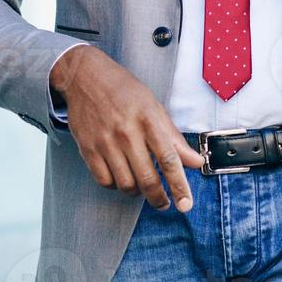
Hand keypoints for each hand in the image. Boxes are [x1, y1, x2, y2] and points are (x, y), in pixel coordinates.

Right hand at [51, 45, 204, 210]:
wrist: (86, 77)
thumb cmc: (124, 90)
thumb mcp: (154, 107)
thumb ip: (173, 137)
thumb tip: (196, 161)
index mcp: (148, 119)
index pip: (169, 159)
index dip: (179, 185)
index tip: (186, 203)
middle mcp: (126, 133)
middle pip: (147, 178)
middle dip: (159, 198)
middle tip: (166, 204)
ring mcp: (105, 142)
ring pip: (125, 184)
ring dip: (137, 192)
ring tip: (143, 186)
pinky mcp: (87, 150)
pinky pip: (104, 181)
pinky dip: (116, 186)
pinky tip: (122, 177)